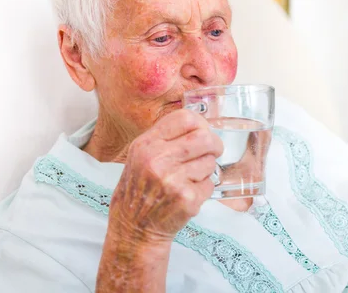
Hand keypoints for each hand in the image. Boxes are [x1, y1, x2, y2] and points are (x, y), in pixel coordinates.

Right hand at [108, 109, 222, 244]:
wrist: (133, 228)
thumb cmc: (139, 190)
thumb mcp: (140, 156)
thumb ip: (165, 139)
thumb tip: (199, 126)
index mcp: (146, 145)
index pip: (185, 118)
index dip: (201, 124)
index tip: (203, 131)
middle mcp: (157, 160)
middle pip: (204, 138)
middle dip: (215, 144)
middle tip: (214, 151)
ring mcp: (172, 180)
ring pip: (210, 162)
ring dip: (207, 170)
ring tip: (190, 179)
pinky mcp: (186, 199)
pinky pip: (209, 184)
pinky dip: (204, 189)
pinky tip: (188, 194)